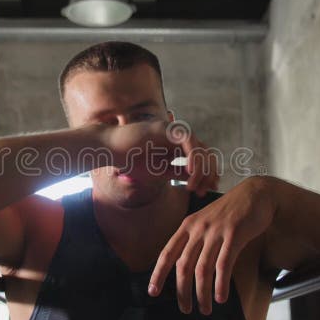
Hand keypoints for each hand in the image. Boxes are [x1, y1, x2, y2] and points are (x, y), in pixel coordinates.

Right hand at [99, 120, 219, 192]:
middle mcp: (178, 137)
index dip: (209, 172)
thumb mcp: (160, 171)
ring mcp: (172, 131)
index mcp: (178, 146)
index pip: (202, 157)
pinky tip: (190, 172)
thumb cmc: (131, 159)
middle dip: (209, 172)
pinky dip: (193, 156)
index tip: (209, 189)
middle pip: (206, 151)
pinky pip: (187, 140)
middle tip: (205, 190)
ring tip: (193, 186)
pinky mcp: (165, 128)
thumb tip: (196, 181)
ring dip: (201, 168)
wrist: (110, 149)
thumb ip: (178, 172)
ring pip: (199, 146)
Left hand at [147, 177, 276, 314]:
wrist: (256, 193)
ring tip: (205, 309)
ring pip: (202, 269)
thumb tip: (185, 268)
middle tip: (186, 309)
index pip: (167, 253)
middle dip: (182, 292)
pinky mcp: (234, 235)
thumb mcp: (206, 221)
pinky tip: (221, 297)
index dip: (158, 274)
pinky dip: (220, 284)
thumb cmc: (231, 211)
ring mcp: (215, 231)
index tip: (153, 292)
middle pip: (183, 266)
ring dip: (202, 293)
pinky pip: (223, 265)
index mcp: (188, 226)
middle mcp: (198, 229)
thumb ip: (195, 240)